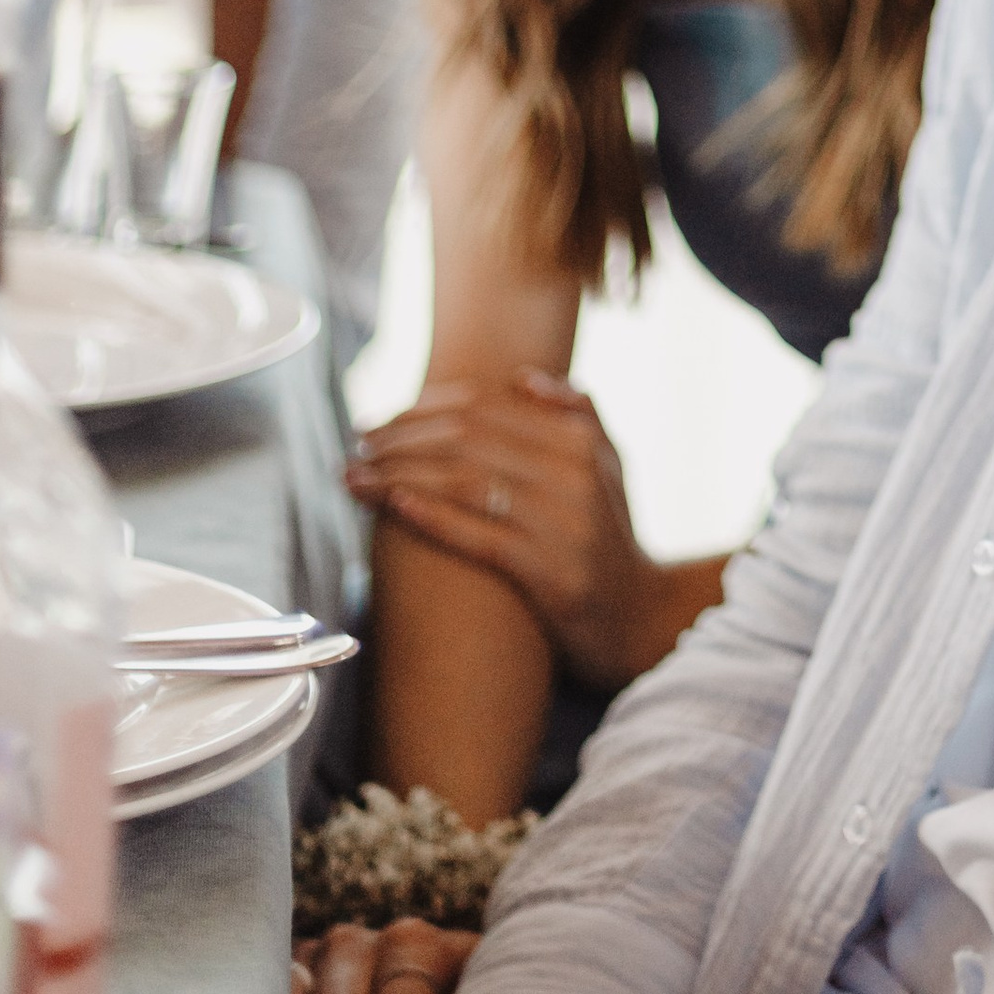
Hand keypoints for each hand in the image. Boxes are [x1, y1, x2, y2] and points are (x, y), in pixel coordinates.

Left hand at [348, 373, 690, 692]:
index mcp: (581, 441)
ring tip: (353, 476)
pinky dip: (431, 516)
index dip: (422, 407)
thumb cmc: (610, 535)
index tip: (377, 419)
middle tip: (354, 445)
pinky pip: (479, 536)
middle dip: (398, 438)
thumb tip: (521, 376)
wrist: (640, 617)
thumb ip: (576, 413)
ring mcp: (564, 525)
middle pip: (467, 439)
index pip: (485, 406)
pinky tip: (393, 504)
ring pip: (464, 482)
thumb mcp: (609, 465)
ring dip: (397, 474)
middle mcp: (574, 474)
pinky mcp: (551, 574)